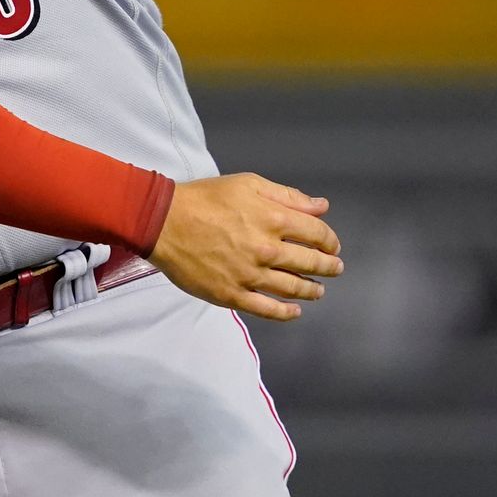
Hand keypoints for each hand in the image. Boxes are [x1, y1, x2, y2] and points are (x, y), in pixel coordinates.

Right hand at [146, 173, 341, 321]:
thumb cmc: (204, 199)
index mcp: (272, 219)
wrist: (162, 222)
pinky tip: (295, 310)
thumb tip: (321, 207)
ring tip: (318, 290)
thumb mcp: (246, 184)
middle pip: (310, 263)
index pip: (317, 234)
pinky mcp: (232, 294)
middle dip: (328, 266)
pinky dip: (286, 312)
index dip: (330, 240)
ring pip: (292, 288)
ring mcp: (249, 275)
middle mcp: (266, 250)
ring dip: (312, 290)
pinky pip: (267, 309)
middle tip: (334, 269)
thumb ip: (287, 196)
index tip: (331, 245)